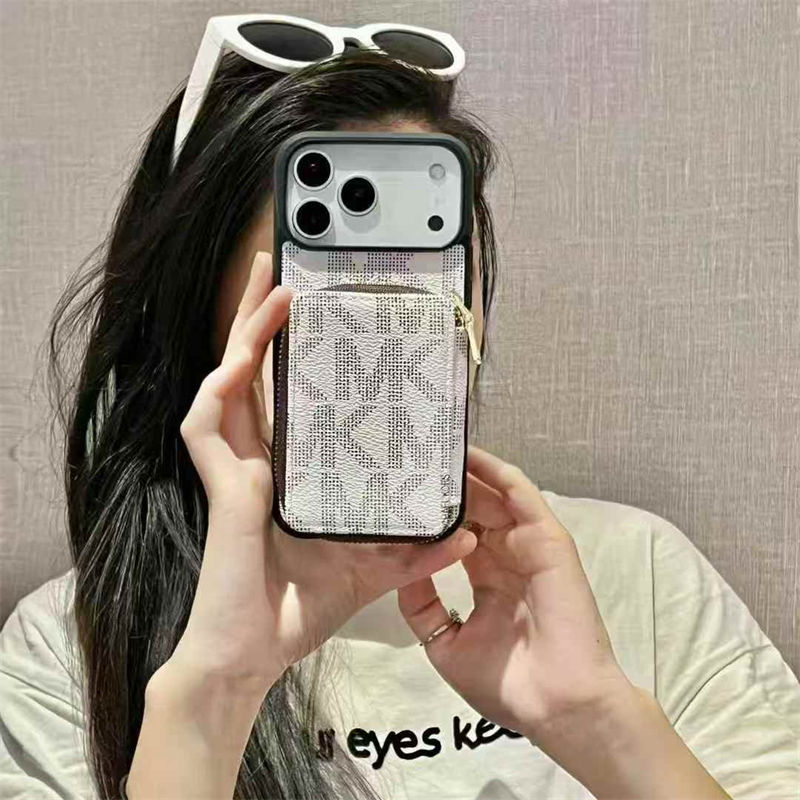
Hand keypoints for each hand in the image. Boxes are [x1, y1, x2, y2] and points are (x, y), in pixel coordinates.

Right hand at [170, 251, 476, 697]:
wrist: (253, 655)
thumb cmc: (299, 609)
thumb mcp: (372, 570)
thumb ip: (413, 553)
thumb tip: (464, 534)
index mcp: (284, 470)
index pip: (285, 393)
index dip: (291, 350)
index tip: (313, 312)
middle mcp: (255, 459)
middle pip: (252, 371)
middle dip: (260, 317)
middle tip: (277, 267)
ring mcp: (233, 470)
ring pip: (228, 382)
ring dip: (247, 334)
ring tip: (274, 290)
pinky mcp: (221, 487)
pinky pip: (208, 425)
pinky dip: (222, 390)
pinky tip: (241, 361)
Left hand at [398, 447, 728, 799]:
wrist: (556, 705)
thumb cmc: (508, 685)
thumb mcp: (446, 644)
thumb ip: (424, 607)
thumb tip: (400, 574)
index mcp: (487, 576)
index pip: (456, 531)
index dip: (431, 511)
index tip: (399, 489)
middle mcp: (507, 554)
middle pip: (473, 506)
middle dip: (445, 484)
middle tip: (411, 456)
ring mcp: (528, 544)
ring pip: (494, 494)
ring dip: (466, 471)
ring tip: (433, 445)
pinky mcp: (547, 539)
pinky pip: (521, 496)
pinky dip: (497, 473)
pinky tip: (471, 453)